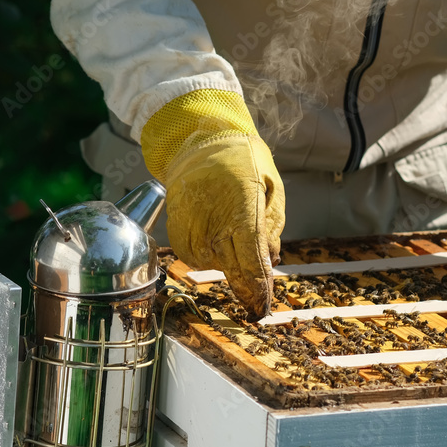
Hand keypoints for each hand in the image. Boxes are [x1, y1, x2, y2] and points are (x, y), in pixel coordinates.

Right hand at [141, 90, 284, 317]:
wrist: (200, 137)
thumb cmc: (244, 160)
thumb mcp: (272, 186)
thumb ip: (272, 226)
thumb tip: (271, 261)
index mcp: (242, 208)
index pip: (251, 262)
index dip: (257, 290)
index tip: (262, 309)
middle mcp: (213, 219)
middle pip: (231, 269)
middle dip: (245, 287)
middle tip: (255, 300)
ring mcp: (190, 223)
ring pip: (210, 265)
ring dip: (226, 265)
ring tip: (234, 243)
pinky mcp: (174, 224)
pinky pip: (190, 255)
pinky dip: (205, 255)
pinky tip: (215, 239)